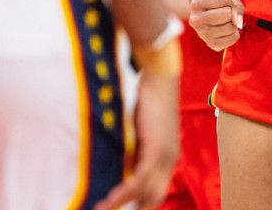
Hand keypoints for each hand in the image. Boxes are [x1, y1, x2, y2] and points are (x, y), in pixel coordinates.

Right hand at [94, 70, 178, 209]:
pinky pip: (142, 177)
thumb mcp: (136, 128)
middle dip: (134, 209)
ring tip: (101, 208)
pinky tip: (110, 198)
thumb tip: (113, 160)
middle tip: (106, 209)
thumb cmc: (147, 96)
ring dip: (123, 203)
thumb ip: (130, 147)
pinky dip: (126, 190)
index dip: (138, 203)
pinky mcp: (158, 149)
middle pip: (153, 198)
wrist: (159, 75)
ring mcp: (166, 156)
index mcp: (166, 157)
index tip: (116, 206)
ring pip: (148, 192)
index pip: (154, 191)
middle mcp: (170, 160)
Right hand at [188, 0, 242, 51]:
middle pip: (227, 14)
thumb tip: (238, 24)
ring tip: (225, 21)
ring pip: (231, 27)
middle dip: (231, 12)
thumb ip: (236, 5)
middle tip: (225, 13)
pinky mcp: (212, 44)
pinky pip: (233, 38)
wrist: (209, 15)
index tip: (222, 2)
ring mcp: (202, 34)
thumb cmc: (219, 4)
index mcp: (196, 4)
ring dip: (233, 23)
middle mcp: (195, 20)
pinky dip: (235, 33)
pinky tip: (227, 31)